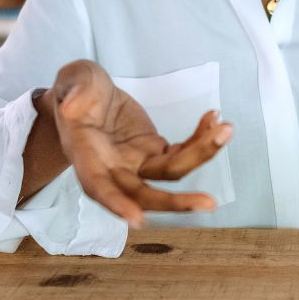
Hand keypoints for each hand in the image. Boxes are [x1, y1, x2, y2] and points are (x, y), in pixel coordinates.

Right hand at [48, 60, 231, 227]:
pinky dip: (200, 138)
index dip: (116, 203)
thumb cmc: (76, 91)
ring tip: (226, 129)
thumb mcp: (72, 80)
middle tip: (210, 203)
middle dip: (176, 202)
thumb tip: (73, 104)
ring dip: (201, 154)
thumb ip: (75, 89)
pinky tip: (214, 118)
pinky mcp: (155, 151)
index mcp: (86, 156)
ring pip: (171, 171)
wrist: (88, 98)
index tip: (137, 220)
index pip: (99, 186)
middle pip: (144, 193)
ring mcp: (137, 162)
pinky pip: (181, 151)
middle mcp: (114, 168)